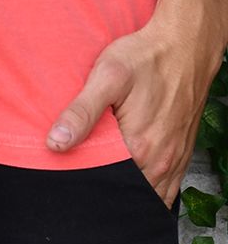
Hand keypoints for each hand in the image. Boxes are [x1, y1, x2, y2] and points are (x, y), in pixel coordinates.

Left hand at [46, 16, 219, 203]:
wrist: (187, 47)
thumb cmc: (146, 58)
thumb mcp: (107, 76)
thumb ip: (81, 112)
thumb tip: (55, 143)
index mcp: (138, 148)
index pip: (102, 184)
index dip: (81, 179)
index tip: (67, 169)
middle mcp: (159, 162)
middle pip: (124, 192)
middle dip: (101, 188)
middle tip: (83, 168)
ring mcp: (173, 162)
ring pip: (146, 196)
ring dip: (126, 191)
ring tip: (104, 171)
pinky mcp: (181, 157)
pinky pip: (165, 190)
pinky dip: (146, 190)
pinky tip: (130, 175)